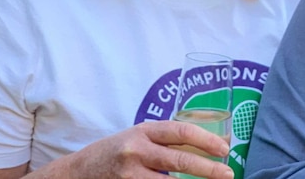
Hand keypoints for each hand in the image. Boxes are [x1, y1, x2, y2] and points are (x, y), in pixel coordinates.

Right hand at [32, 121, 232, 178]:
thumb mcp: (139, 137)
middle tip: (228, 174)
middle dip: (208, 169)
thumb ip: (166, 141)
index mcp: (145, 131)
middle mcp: (136, 150)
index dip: (206, 140)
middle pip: (179, 161)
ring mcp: (129, 174)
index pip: (181, 131)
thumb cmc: (116, 152)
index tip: (224, 149)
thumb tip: (208, 147)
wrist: (77, 172)